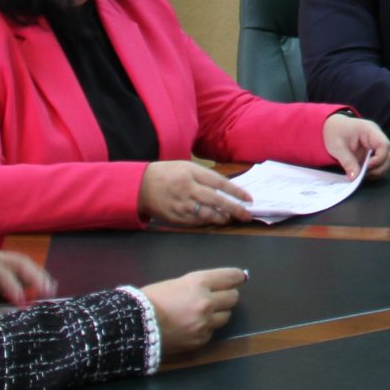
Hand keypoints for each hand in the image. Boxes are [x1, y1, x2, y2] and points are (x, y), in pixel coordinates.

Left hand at [0, 251, 55, 315]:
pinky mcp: (15, 266)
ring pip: (27, 264)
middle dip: (33, 276)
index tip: (22, 301)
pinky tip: (50, 288)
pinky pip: (30, 268)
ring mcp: (8, 260)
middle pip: (18, 263)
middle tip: (46, 291)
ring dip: (40, 276)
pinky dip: (40, 276)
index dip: (12, 285)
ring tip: (52, 290)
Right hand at [138, 160, 252, 227]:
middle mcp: (187, 190)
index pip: (220, 183)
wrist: (140, 185)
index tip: (249, 199)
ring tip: (230, 218)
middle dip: (234, 209)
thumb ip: (206, 177)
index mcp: (191, 174)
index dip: (236, 192)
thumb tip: (227, 188)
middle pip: (216, 201)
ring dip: (222, 218)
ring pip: (207, 215)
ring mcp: (181, 205)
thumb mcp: (186, 166)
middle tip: (246, 215)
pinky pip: (196, 223)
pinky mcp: (175, 218)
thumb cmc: (167, 173)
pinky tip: (214, 220)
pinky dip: (207, 222)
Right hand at [139, 266, 245, 356]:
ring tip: (202, 313)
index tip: (239, 278)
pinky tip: (192, 327)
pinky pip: (211, 332)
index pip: (230, 277)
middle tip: (218, 297)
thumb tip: (216, 285)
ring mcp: (205, 323)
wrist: (135, 328)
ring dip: (218, 313)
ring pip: (226, 316)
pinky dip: (205, 329)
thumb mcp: (175, 284)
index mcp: (198, 283)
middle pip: (233, 297)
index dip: (236, 277)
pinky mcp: (200, 340)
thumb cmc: (150, 301)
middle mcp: (206, 302)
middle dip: (227, 296)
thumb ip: (197, 285)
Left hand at [323, 113, 389, 178]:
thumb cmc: (334, 132)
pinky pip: (380, 163)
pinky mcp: (373, 152)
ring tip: (363, 175)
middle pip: (389, 154)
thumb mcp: (337, 147)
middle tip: (364, 174)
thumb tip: (355, 177)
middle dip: (379, 168)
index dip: (379, 159)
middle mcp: (377, 137)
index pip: (384, 145)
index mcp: (369, 130)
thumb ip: (347, 162)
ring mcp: (376, 145)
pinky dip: (375, 170)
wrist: (331, 127)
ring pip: (387, 160)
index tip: (366, 167)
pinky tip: (364, 173)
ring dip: (378, 170)